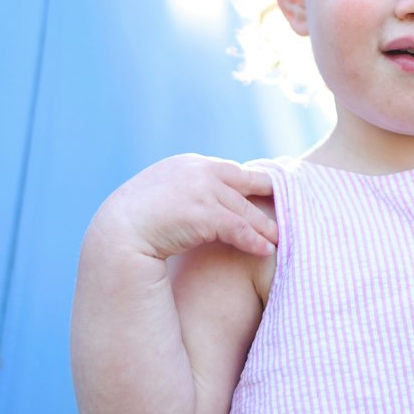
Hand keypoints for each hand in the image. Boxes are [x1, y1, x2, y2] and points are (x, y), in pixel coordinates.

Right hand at [90, 154, 278, 260]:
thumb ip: (189, 193)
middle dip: (273, 198)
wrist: (117, 232)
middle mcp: (199, 170)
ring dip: (268, 226)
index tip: (276, 195)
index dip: (257, 185)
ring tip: (285, 238)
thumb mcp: (165, 196)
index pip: (234, 171)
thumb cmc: (139, 221)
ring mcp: (201, 189)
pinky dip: (255, 239)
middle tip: (295, 210)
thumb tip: (207, 207)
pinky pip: (238, 228)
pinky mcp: (203, 212)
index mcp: (191, 164)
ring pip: (246, 209)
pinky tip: (267, 250)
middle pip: (249, 183)